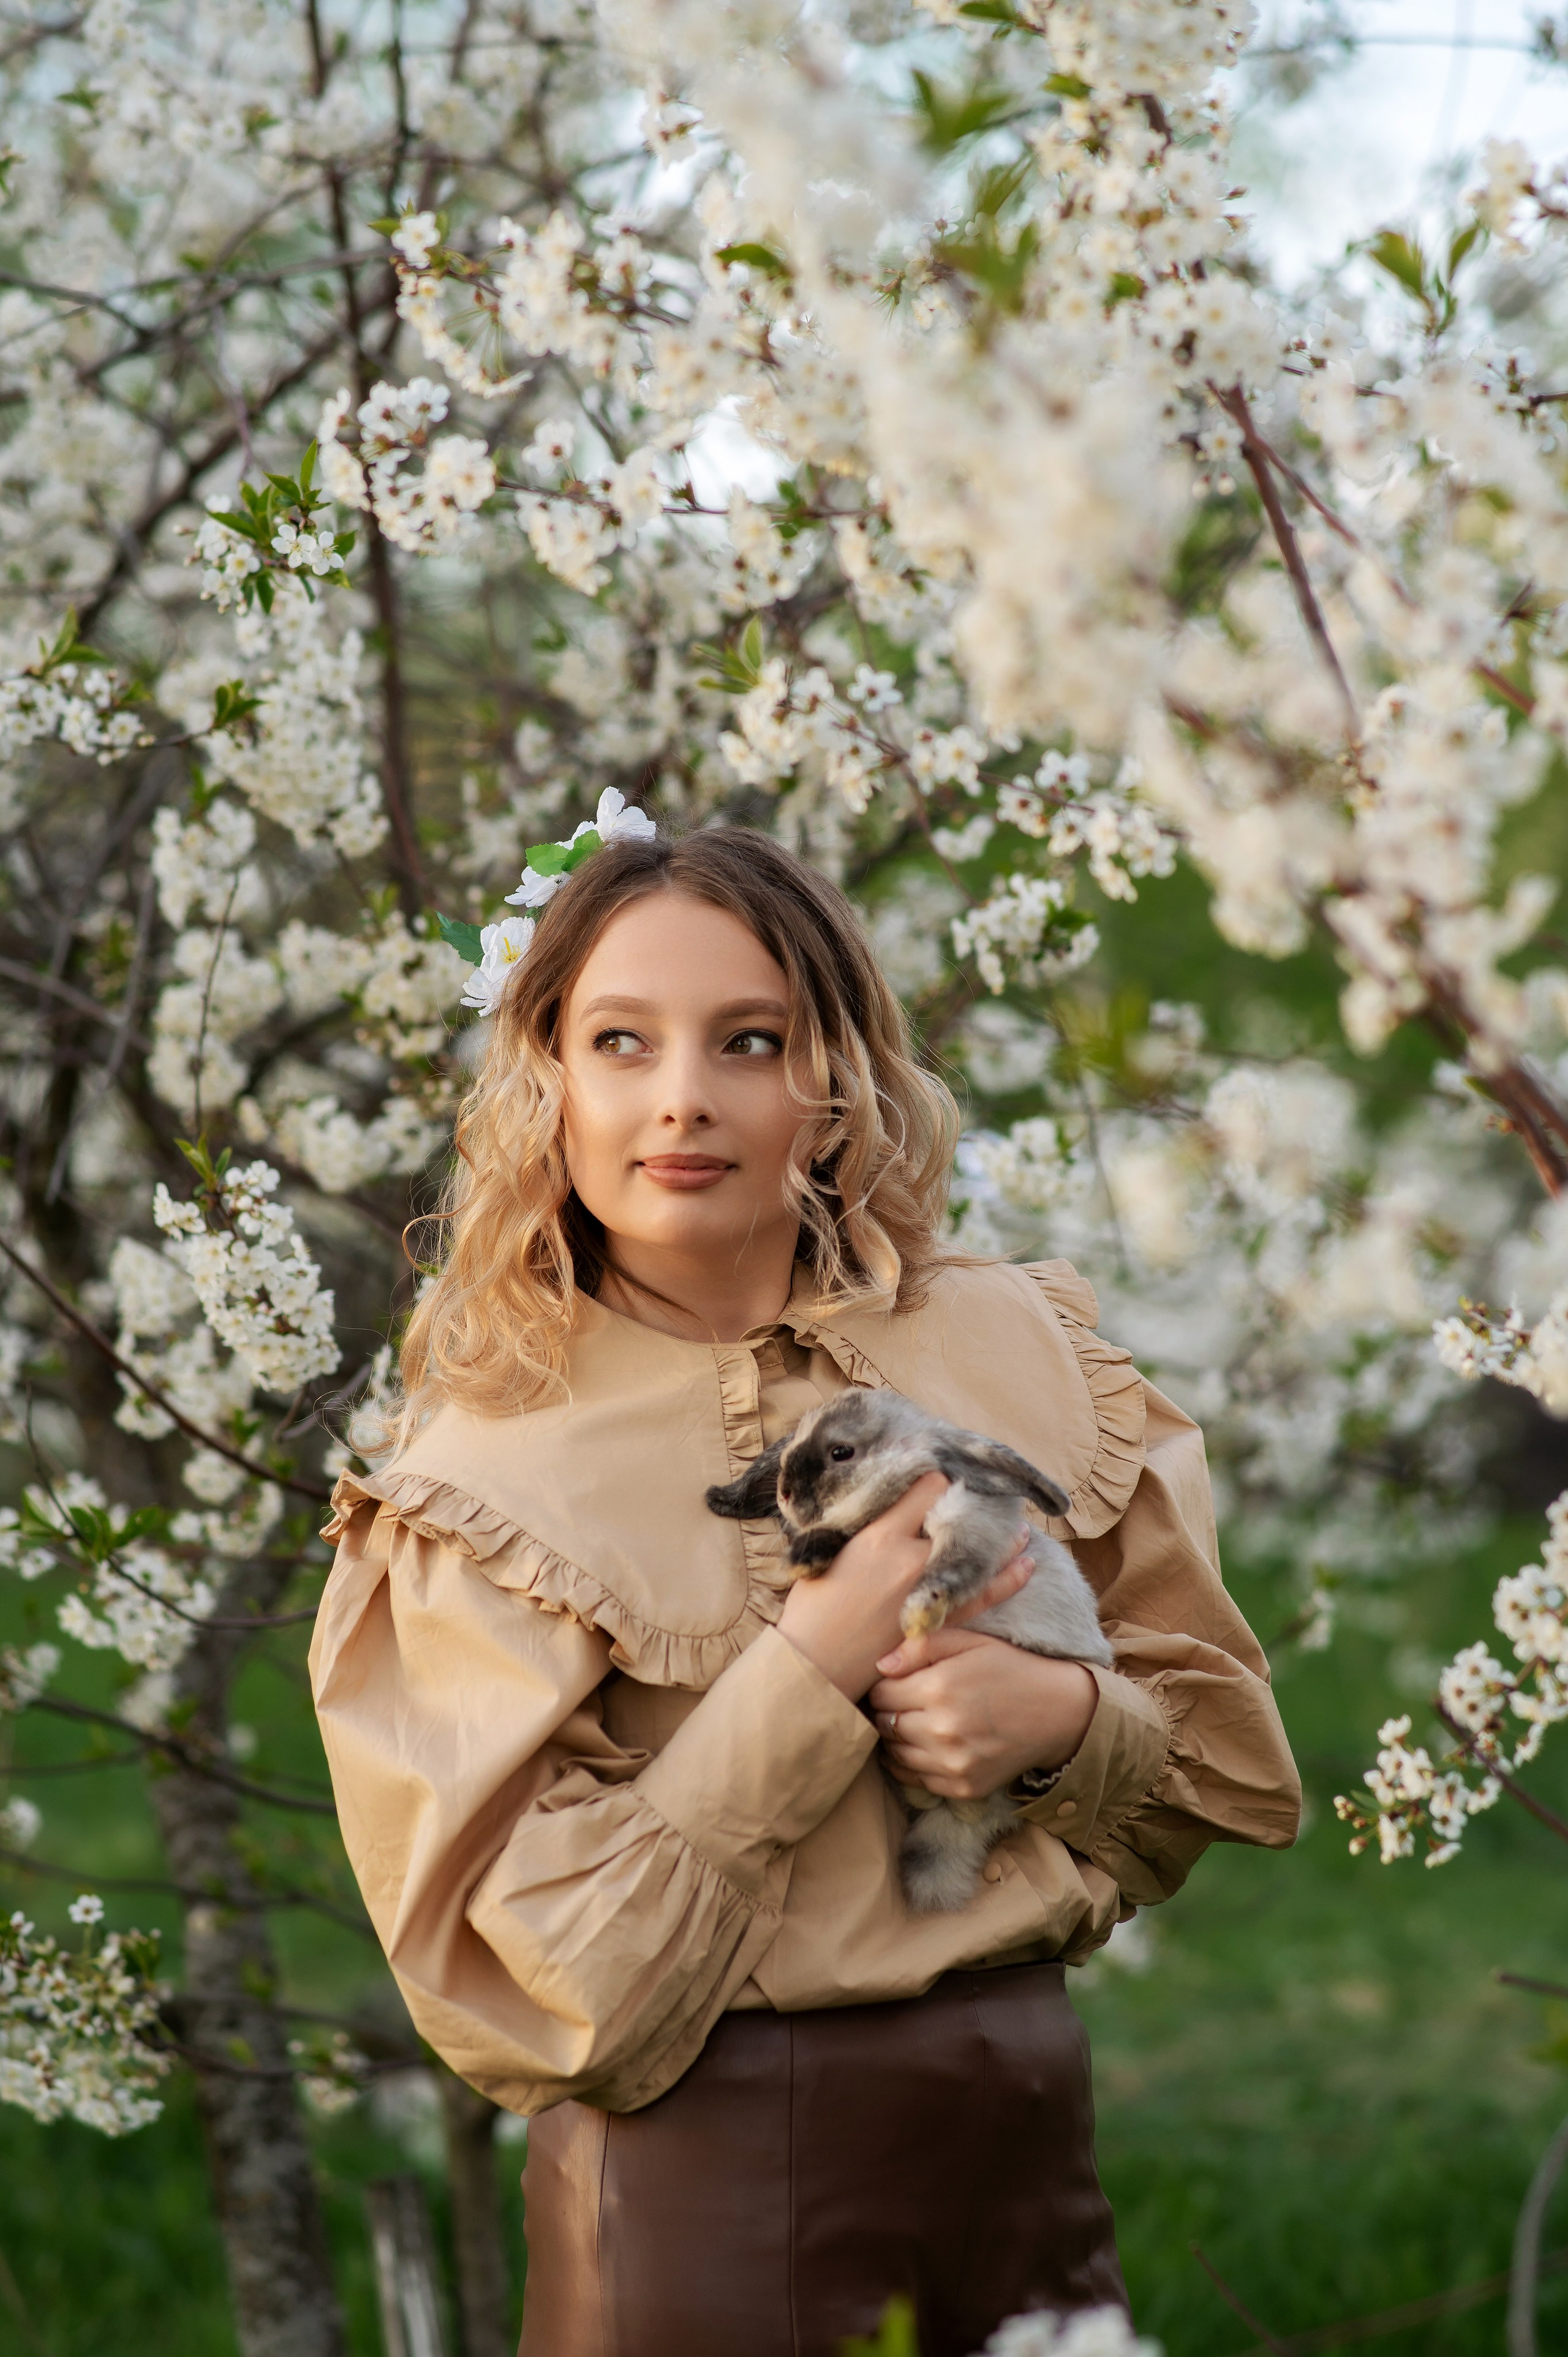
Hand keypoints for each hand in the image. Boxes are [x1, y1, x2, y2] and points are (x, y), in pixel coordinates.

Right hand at [776, 1474, 1033, 1701]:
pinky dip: (1007, 1579)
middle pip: (954, 1518)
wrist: (815, 1665)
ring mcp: (926, 1591)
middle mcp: (909, 1558)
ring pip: (977, 1554)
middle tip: (986, 1498)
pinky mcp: (936, 1621)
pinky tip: (1026, 1565)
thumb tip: (886, 1512)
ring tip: (1022, 1529)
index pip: (924, 1489)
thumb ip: (861, 1530)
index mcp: (879, 1536)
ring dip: (1002, 1540)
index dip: (934, 1480)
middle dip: (970, 1507)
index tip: (939, 1478)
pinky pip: (982, 1594)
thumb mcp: (826, 1555)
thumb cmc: (810, 1610)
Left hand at [867, 1631, 1098, 1800]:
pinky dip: (913, 1765)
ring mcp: (953, 1763)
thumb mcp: (970, 1641)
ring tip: (912, 1723)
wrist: (1058, 1712)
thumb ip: (921, 1646)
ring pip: (895, 1755)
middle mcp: (942, 1730)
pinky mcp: (963, 1787)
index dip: (882, 1686)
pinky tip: (926, 1746)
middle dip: (885, 1712)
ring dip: (896, 1739)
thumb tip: (880, 1665)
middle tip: (900, 1703)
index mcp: (939, 1688)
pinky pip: (917, 1780)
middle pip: (883, 1725)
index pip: (880, 1693)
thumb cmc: (1010, 1669)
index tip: (893, 1683)